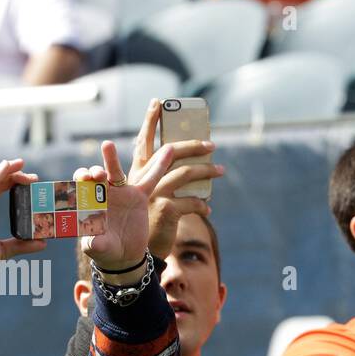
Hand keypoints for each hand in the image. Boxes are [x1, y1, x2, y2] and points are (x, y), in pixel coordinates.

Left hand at [78, 139, 175, 273]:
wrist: (123, 255)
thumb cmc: (105, 249)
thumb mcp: (97, 247)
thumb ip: (94, 242)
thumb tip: (93, 241)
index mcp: (89, 201)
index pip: (81, 185)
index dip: (81, 182)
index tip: (83, 182)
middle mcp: (103, 192)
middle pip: (97, 175)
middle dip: (96, 171)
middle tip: (98, 175)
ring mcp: (121, 192)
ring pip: (117, 172)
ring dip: (112, 159)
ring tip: (108, 144)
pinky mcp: (139, 196)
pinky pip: (149, 180)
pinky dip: (158, 166)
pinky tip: (168, 150)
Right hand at [128, 99, 223, 257]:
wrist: (132, 253)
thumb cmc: (142, 223)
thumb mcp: (148, 198)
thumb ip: (162, 182)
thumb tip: (190, 169)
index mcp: (136, 173)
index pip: (143, 141)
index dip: (150, 120)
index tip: (158, 101)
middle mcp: (142, 179)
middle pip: (168, 152)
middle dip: (191, 144)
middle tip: (211, 144)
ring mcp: (153, 193)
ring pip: (185, 174)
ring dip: (206, 171)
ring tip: (221, 171)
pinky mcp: (165, 209)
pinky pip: (191, 201)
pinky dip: (202, 205)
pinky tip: (207, 210)